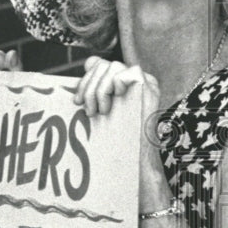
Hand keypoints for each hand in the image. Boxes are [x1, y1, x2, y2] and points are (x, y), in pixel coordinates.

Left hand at [74, 57, 168, 210]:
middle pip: (104, 64)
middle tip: (85, 110)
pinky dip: (114, 87)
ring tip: (99, 112)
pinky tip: (112, 106)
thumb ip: (96, 91)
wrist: (135, 165)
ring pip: (113, 66)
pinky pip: (127, 72)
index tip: (77, 101)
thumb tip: (89, 63)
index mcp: (125, 85)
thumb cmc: (117, 145)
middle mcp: (137, 81)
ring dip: (98, 90)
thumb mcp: (101, 114)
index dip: (85, 79)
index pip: (100, 64)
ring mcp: (146, 83)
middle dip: (88, 86)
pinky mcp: (150, 88)